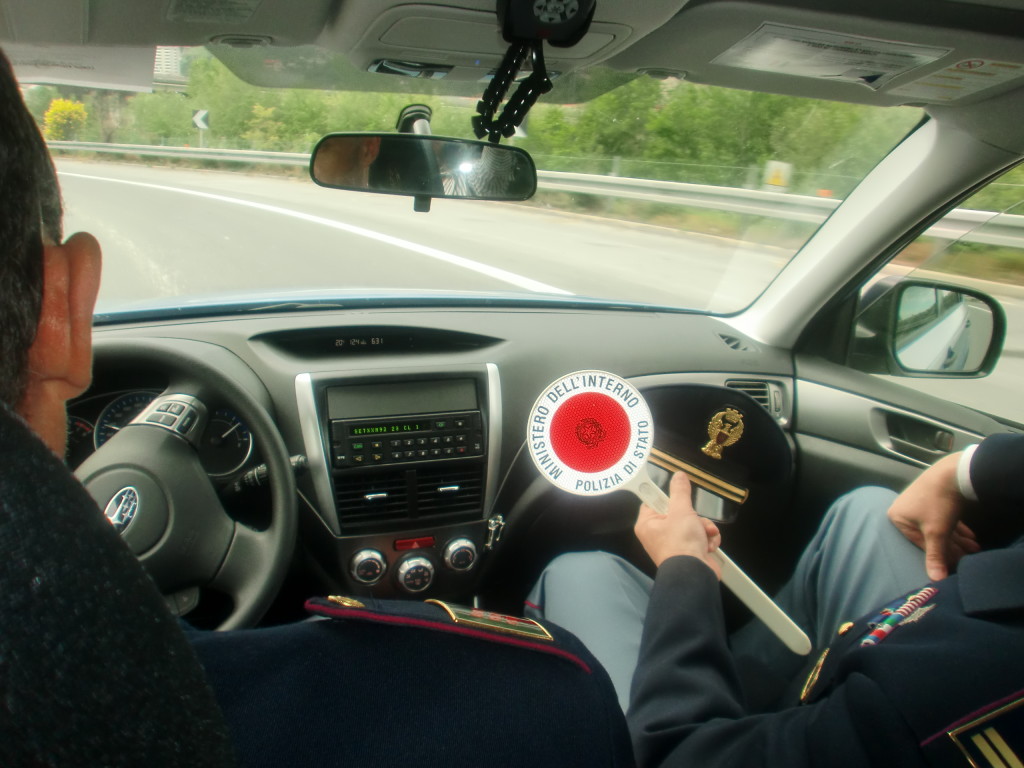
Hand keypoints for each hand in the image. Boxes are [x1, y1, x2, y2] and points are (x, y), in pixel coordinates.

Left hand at [634, 472, 721, 577]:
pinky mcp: (689, 552)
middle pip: (678, 513)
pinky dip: (707, 540)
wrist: (695, 574)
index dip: (666, 497)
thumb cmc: (681, 542)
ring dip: (704, 529)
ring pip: (693, 525)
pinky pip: (699, 538)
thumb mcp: (681, 511)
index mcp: (648, 524)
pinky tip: (709, 546)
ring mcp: (674, 544)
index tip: (677, 494)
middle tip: (696, 521)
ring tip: (706, 535)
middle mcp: (658, 535)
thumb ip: (680, 492)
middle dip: (694, 517)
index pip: (653, 502)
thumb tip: (678, 475)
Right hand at [887, 451, 979, 580]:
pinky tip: (970, 537)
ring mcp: (919, 502)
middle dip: (952, 547)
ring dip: (958, 539)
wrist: (953, 473)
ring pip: (939, 526)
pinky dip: (957, 528)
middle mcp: (905, 509)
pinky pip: (943, 517)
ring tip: (974, 548)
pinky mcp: (933, 496)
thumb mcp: (936, 532)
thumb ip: (935, 556)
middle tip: (969, 556)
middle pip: (929, 535)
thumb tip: (935, 580)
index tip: (956, 564)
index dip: (939, 555)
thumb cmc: (937, 503)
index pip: (918, 543)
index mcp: (897, 517)